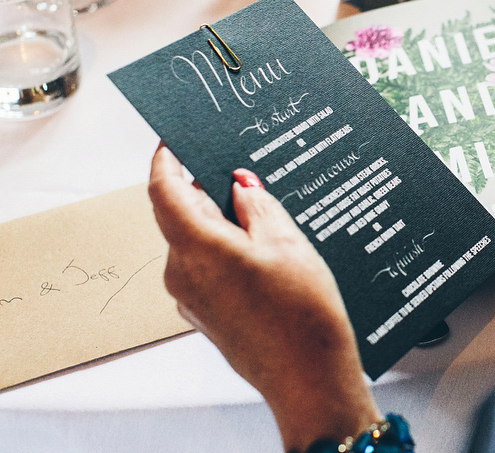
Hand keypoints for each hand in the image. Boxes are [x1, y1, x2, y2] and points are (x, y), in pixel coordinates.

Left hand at [148, 144, 380, 450]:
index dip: (167, 159)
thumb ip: (258, 205)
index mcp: (198, 247)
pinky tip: (265, 256)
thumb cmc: (302, 314)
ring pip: (195, 242)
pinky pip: (206, 268)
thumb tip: (240, 184)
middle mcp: (183, 273)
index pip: (164, 189)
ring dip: (222, 224)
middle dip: (207, 192)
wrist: (308, 377)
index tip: (175, 140)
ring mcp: (190, 297)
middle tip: (246, 177)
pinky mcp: (204, 313)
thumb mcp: (288, 242)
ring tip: (269, 223)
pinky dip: (226, 252)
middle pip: (181, 215)